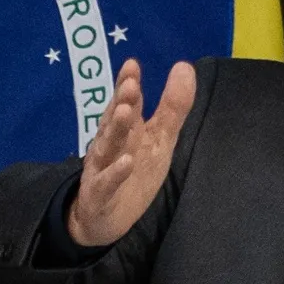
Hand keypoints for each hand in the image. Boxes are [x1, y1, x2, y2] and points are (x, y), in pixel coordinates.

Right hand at [66, 59, 195, 246]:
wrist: (104, 218)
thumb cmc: (133, 170)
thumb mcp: (159, 138)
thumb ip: (172, 106)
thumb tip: (184, 65)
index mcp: (125, 130)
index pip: (125, 103)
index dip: (128, 84)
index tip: (132, 64)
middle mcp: (111, 144)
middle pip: (115, 120)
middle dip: (121, 101)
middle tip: (130, 84)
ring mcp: (102, 168)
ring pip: (107, 146)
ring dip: (114, 129)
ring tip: (123, 111)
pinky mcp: (100, 194)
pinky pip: (107, 182)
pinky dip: (115, 173)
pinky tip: (126, 162)